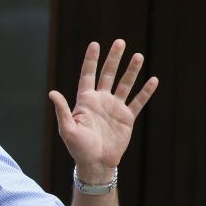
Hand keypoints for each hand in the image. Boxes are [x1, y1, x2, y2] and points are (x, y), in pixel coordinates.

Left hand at [48, 39, 158, 182]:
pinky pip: (138, 101)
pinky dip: (146, 91)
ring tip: (138, 56)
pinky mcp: (127, 117)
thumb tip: (52, 93)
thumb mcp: (67, 129)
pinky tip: (153, 80)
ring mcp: (115, 108)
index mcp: (85, 101)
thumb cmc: (78, 148)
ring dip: (131, 71)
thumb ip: (62, 110)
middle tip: (120, 42)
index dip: (91, 60)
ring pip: (124, 84)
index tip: (95, 44)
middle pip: (108, 75)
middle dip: (114, 58)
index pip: (88, 75)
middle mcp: (101, 101)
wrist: (96, 163)